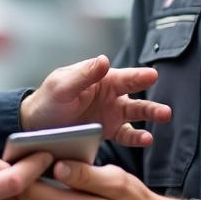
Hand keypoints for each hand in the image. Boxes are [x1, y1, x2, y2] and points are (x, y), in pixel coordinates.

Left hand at [19, 55, 169, 146]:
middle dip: (150, 102)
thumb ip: (83, 75)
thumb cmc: (47, 101)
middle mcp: (109, 95)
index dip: (137, 76)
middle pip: (134, 96)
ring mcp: (110, 114)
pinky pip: (126, 135)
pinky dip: (137, 137)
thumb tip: (104, 60)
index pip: (122, 77)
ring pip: (135, 114)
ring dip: (150, 116)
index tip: (152, 75)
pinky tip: (146, 139)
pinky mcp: (108, 132)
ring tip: (163, 119)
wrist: (36, 127)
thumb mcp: (61, 86)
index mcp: (99, 79)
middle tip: (165, 110)